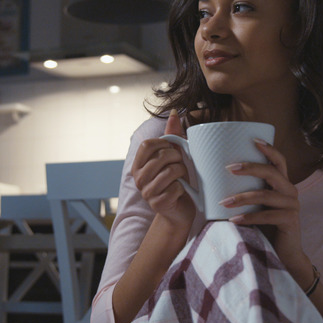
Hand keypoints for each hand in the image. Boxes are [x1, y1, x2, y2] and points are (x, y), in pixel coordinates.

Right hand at [131, 110, 195, 229]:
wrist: (179, 211)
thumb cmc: (176, 181)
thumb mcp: (174, 157)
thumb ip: (172, 136)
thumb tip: (176, 112)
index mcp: (138, 165)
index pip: (147, 145)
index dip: (164, 144)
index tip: (172, 149)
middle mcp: (138, 178)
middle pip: (160, 157)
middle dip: (177, 157)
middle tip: (181, 164)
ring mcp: (147, 193)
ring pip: (169, 172)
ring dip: (182, 172)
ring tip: (182, 177)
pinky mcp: (158, 204)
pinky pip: (176, 188)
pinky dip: (183, 188)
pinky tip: (181, 191)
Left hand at [221, 139, 312, 285]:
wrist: (282, 256)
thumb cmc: (264, 228)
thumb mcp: (256, 207)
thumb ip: (247, 192)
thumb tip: (214, 180)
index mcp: (283, 184)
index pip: (279, 161)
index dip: (269, 149)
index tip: (253, 139)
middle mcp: (290, 191)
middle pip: (272, 172)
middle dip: (250, 167)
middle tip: (229, 168)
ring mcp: (292, 206)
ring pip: (265, 196)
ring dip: (242, 198)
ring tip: (223, 203)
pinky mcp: (290, 221)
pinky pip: (267, 216)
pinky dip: (248, 217)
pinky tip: (233, 220)